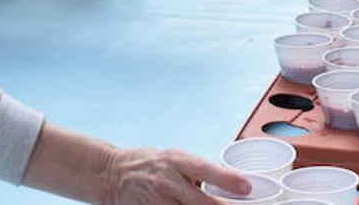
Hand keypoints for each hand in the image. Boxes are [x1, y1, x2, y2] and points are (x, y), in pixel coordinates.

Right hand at [101, 146, 249, 204]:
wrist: (112, 174)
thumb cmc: (149, 164)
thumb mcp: (174, 158)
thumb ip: (198, 171)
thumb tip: (231, 185)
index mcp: (175, 161)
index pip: (204, 169)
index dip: (227, 179)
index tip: (246, 188)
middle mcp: (167, 182)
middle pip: (202, 203)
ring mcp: (157, 202)